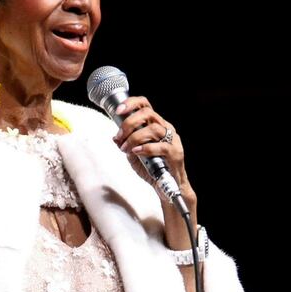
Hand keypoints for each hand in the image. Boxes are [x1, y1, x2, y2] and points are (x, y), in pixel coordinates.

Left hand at [112, 96, 196, 212]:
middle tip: (119, 136)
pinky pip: (161, 146)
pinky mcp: (175, 153)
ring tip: (125, 148)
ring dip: (135, 137)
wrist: (168, 187)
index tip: (118, 111)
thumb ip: (126, 144)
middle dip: (129, 123)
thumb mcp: (134, 155)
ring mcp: (172, 140)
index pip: (145, 105)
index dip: (131, 103)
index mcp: (156, 124)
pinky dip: (145, 148)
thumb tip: (115, 138)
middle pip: (148, 113)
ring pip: (154, 128)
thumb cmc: (152, 169)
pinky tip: (136, 152)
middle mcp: (165, 128)